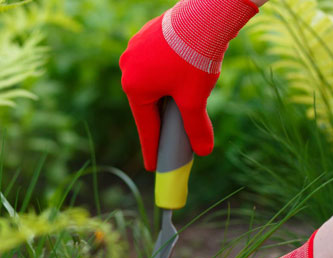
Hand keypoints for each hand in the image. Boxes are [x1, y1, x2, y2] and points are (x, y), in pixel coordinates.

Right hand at [119, 0, 257, 170]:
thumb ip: (195, 127)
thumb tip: (203, 151)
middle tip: (175, 133)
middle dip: (162, 117)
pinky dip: (167, 72)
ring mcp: (135, 48)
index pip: (145, 126)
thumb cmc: (195, 58)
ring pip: (152, 80)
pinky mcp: (146, 35)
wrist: (204, 17)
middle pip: (147, 102)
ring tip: (184, 96)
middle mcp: (128, 67)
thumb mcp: (194, 99)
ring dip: (165, 91)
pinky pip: (155, 61)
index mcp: (134, 86)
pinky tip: (181, 71)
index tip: (153, 166)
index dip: (152, 148)